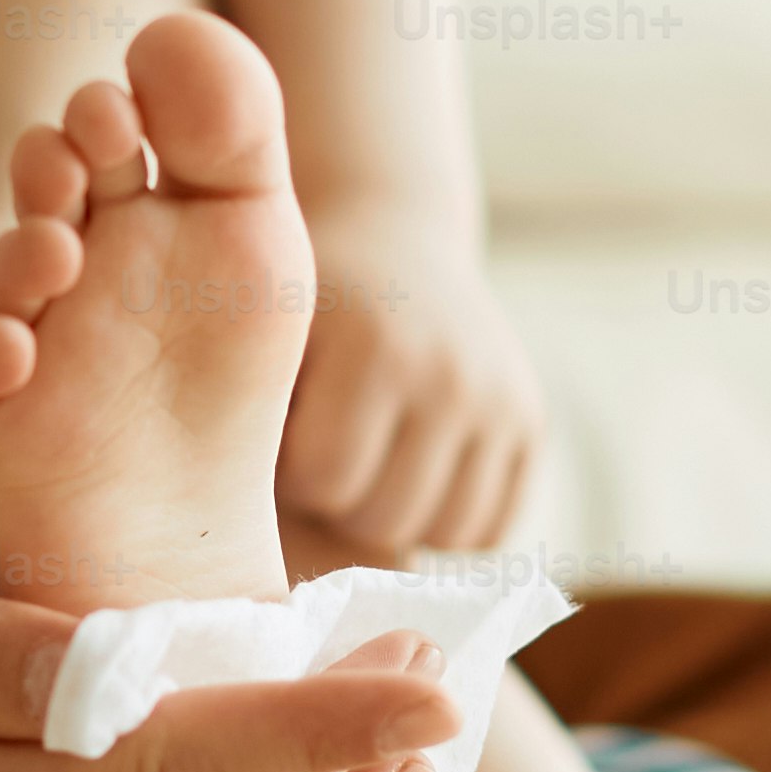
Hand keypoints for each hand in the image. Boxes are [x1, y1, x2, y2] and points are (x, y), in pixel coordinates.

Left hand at [278, 208, 543, 562]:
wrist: (391, 238)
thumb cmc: (306, 304)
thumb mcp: (268, 333)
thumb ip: (250, 407)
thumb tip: (239, 516)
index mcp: (377, 349)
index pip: (326, 482)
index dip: (295, 474)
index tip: (288, 438)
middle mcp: (452, 376)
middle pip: (385, 519)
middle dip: (344, 502)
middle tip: (328, 455)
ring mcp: (501, 401)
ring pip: (444, 533)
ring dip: (397, 518)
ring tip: (370, 470)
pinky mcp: (531, 423)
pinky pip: (490, 527)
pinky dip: (449, 522)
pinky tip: (415, 478)